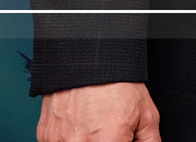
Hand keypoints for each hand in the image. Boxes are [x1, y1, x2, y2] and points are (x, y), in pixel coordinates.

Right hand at [36, 82, 160, 141]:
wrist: (89, 62)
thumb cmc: (117, 85)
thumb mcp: (147, 115)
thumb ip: (149, 141)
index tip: (124, 138)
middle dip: (109, 141)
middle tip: (113, 130)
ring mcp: (58, 141)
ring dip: (88, 140)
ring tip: (96, 125)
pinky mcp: (45, 136)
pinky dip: (71, 138)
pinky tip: (81, 125)